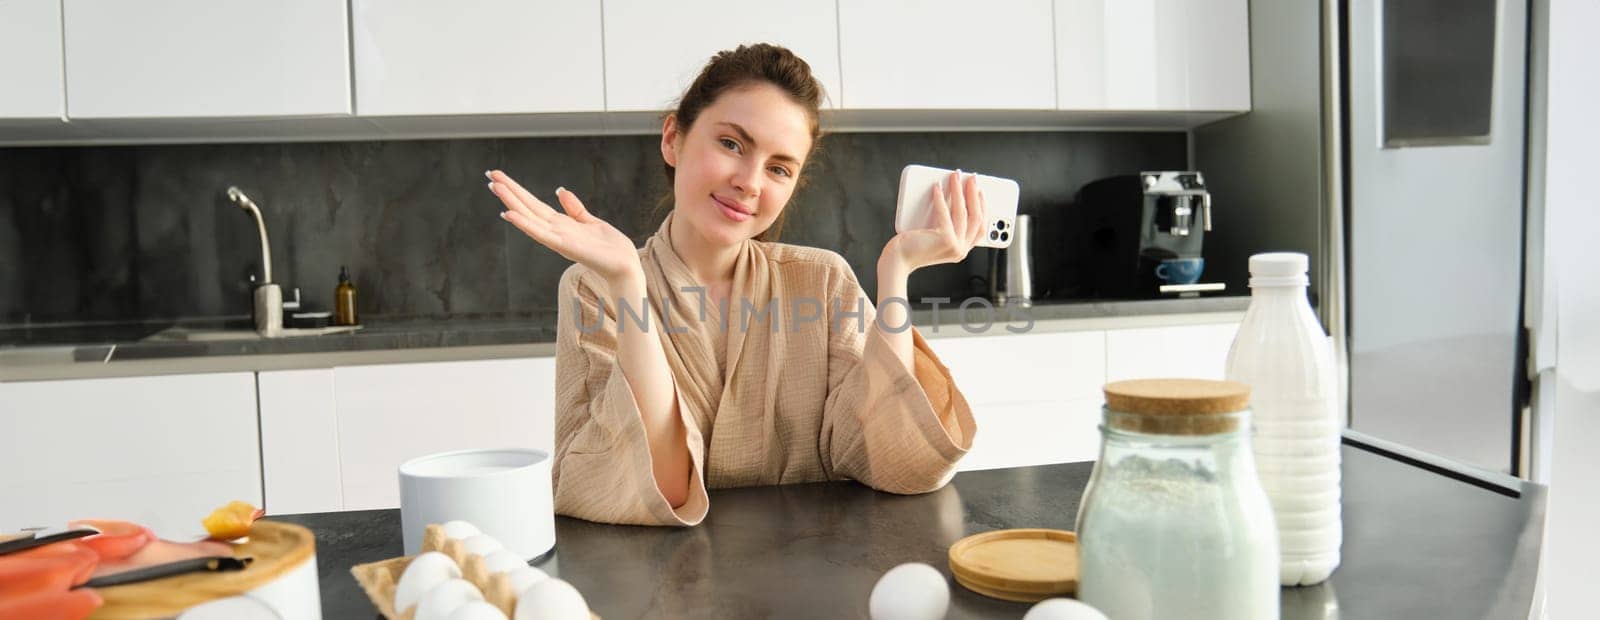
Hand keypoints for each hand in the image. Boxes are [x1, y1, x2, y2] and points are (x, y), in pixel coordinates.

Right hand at [487, 170, 643, 285]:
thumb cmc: (610, 248)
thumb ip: (575, 209)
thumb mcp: (591, 221)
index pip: (533, 204)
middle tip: (490, 174)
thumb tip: (560, 190)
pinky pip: (541, 234)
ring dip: (511, 202)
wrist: (625, 266)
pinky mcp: (565, 246)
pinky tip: (509, 214)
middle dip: (509, 192)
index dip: (517, 190)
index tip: (500, 176)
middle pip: (527, 207)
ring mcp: (558, 239)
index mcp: (560, 224)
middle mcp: (555, 231)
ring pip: (529, 217)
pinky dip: (525, 224)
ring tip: (495, 186)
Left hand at [882, 170, 986, 272]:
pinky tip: (937, 188)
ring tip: (955, 177)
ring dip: (959, 191)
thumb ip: (949, 226)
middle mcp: (961, 250)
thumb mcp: (937, 237)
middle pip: (976, 217)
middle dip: (974, 194)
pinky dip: (941, 198)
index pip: (980, 227)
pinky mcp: (945, 239)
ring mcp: (955, 246)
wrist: (899, 260)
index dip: (982, 206)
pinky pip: (945, 213)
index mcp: (961, 249)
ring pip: (962, 212)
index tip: (978, 191)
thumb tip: (955, 197)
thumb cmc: (913, 247)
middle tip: (971, 178)